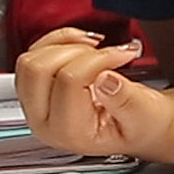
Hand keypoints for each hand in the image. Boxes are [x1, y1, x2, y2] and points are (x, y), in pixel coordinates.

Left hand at [15, 28, 173, 159]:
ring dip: (65, 45)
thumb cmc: (143, 123)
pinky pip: (32, 54)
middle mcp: (45, 121)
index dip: (100, 59)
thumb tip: (106, 80)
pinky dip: (57, 41)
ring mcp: (35, 105)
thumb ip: (127, 100)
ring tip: (96, 48)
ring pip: (29, 61)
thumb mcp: (144, 115)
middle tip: (108, 53)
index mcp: (70, 132)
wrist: (141, 126)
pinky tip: (83, 44)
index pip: (69, 81)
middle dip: (78, 51)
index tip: (124, 55)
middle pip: (38, 70)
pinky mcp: (36, 89)